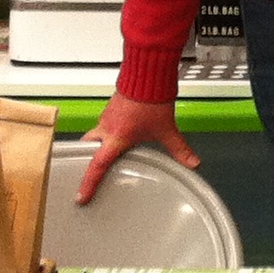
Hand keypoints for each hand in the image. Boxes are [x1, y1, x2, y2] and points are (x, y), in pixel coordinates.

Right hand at [76, 94, 198, 203]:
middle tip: (85, 172)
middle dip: (84, 160)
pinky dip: (105, 132)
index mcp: (116, 138)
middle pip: (86, 148)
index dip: (89, 184)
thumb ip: (179, 149)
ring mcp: (107, 117)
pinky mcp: (111, 108)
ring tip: (104, 155)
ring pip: (94, 135)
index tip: (81, 196)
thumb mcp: (166, 130)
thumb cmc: (151, 99)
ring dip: (96, 145)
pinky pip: (102, 124)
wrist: (146, 75)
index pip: (98, 165)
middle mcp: (106, 128)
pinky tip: (117, 134)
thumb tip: (192, 162)